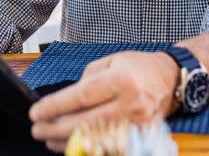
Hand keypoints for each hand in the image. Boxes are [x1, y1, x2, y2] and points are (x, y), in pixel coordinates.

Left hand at [29, 51, 179, 152]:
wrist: (172, 79)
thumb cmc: (140, 67)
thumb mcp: (111, 61)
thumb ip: (87, 79)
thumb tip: (65, 101)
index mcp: (120, 80)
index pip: (80, 96)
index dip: (55, 106)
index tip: (36, 112)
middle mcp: (129, 104)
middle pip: (84, 122)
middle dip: (55, 127)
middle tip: (37, 128)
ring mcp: (136, 124)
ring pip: (94, 139)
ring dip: (66, 142)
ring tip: (48, 138)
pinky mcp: (139, 137)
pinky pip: (107, 147)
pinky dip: (87, 148)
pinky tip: (71, 145)